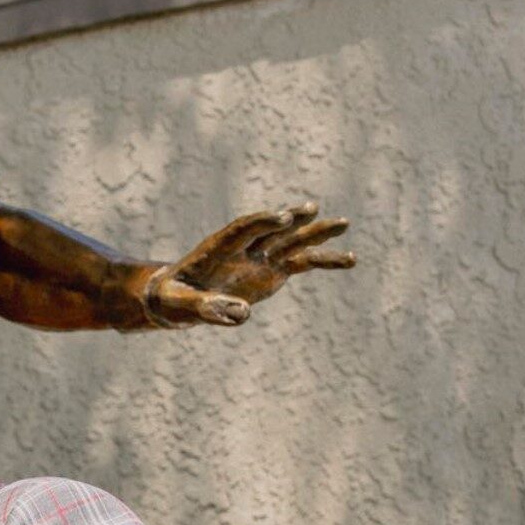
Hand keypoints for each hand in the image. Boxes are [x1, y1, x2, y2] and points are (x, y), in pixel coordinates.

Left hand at [145, 203, 353, 326]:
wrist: (177, 296)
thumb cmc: (173, 297)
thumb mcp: (181, 303)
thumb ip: (207, 307)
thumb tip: (243, 314)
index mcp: (216, 249)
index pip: (241, 230)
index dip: (261, 222)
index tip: (283, 218)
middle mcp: (243, 248)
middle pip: (269, 230)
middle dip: (290, 220)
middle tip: (312, 210)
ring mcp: (260, 258)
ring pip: (291, 242)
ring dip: (316, 233)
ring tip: (344, 223)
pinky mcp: (272, 272)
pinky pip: (301, 263)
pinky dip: (324, 260)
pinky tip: (351, 259)